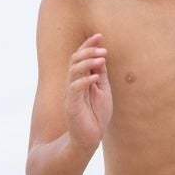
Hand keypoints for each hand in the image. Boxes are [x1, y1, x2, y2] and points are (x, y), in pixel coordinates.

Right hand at [65, 34, 111, 149]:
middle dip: (88, 50)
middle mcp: (73, 84)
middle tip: (103, 48)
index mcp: (80, 79)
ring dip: (88, 62)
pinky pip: (75, 88)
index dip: (88, 45)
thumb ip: (100, 75)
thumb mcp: (102, 91)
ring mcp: (71, 93)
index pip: (81, 57)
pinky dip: (85, 80)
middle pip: (75, 60)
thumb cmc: (95, 116)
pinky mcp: (71, 104)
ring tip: (101, 58)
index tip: (100, 35)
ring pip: (74, 71)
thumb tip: (102, 57)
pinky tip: (95, 77)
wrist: (88, 139)